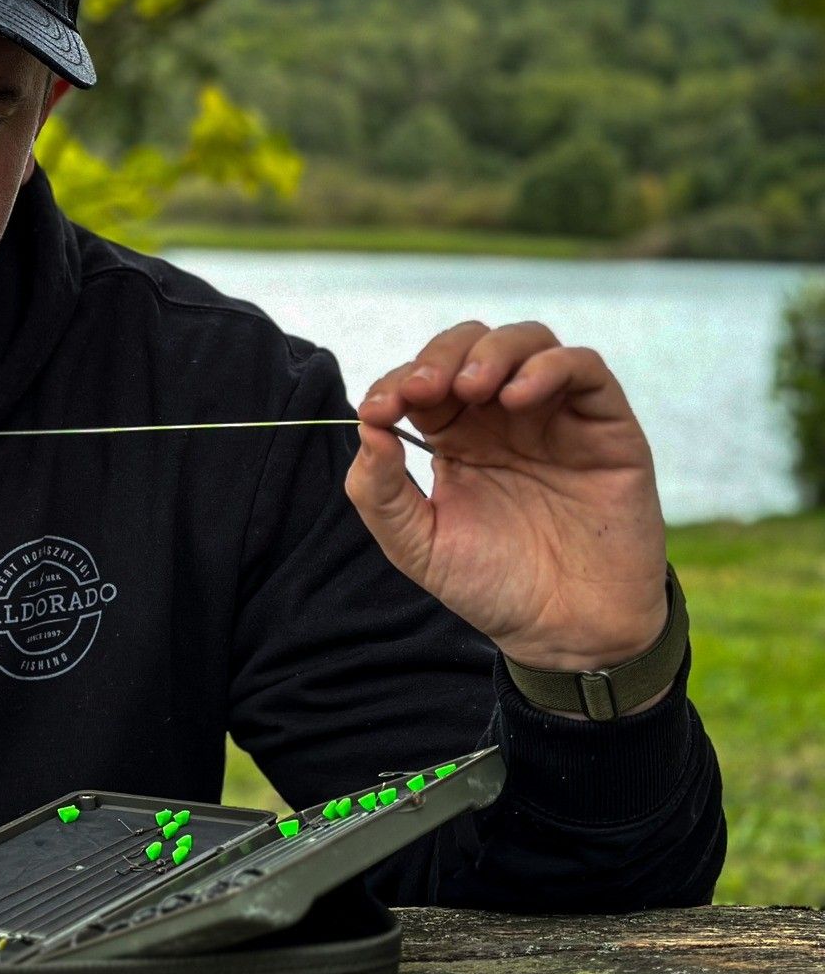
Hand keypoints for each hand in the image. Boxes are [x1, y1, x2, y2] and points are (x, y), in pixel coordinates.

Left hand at [345, 320, 668, 675]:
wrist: (567, 632)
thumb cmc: (493, 586)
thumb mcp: (417, 544)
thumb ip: (379, 490)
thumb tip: (366, 429)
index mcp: (455, 437)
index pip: (423, 381)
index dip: (397, 382)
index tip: (378, 408)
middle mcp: (504, 418)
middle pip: (471, 346)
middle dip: (440, 356)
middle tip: (422, 389)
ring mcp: (556, 416)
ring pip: (528, 341)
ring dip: (492, 351)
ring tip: (471, 387)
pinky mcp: (606, 425)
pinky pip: (584, 368)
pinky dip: (548, 367)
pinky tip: (518, 398)